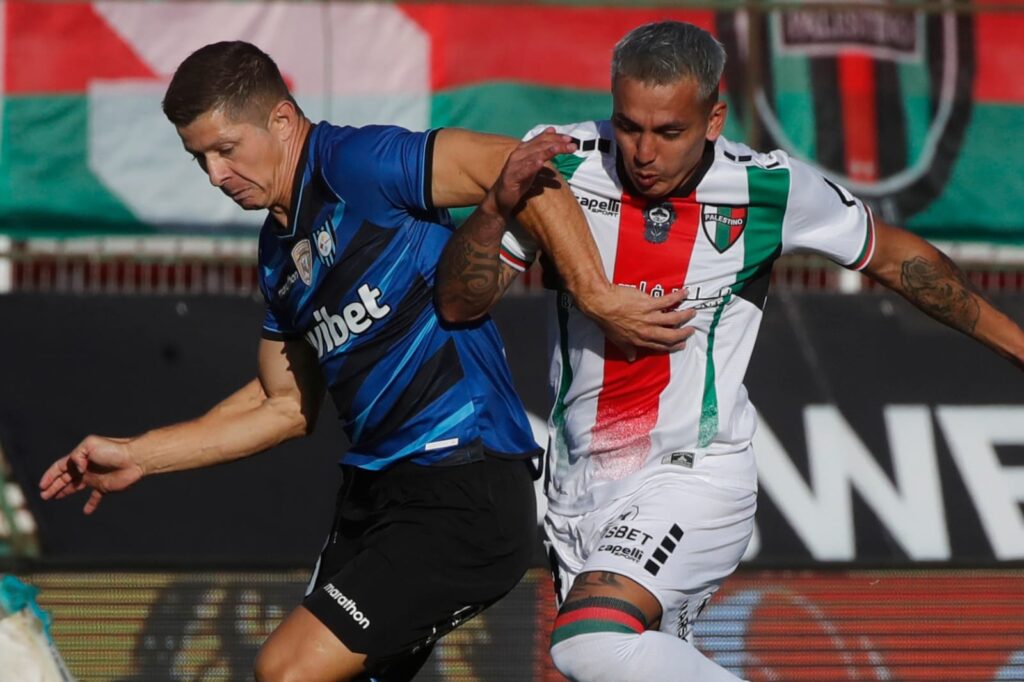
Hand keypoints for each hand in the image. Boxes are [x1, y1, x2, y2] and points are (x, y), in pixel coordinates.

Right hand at [39, 435, 144, 513]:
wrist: (135, 458)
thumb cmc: (113, 450)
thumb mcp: (90, 445)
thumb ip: (77, 456)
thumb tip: (77, 470)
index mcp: (80, 458)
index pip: (60, 467)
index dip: (50, 476)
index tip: (42, 486)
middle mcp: (86, 468)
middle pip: (65, 478)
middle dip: (53, 486)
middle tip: (44, 496)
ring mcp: (95, 478)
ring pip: (75, 487)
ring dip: (64, 492)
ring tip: (53, 498)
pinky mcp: (105, 487)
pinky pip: (95, 497)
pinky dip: (90, 504)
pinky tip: (86, 511)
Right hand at [489, 128, 576, 217]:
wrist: (501, 197)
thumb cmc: (519, 180)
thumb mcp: (533, 164)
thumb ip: (543, 151)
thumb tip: (552, 133)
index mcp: (524, 149)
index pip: (542, 139)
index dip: (556, 137)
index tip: (570, 139)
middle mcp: (519, 154)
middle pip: (540, 146)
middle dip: (556, 144)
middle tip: (572, 146)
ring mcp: (514, 165)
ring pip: (532, 156)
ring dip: (546, 152)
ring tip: (557, 149)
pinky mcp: (511, 177)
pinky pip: (523, 171)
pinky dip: (531, 166)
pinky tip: (540, 163)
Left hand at [578, 286, 695, 360]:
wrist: (602, 304)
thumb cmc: (607, 322)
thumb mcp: (616, 340)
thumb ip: (627, 349)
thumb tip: (631, 358)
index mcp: (640, 340)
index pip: (661, 346)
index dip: (673, 346)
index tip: (681, 344)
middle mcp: (647, 331)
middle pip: (671, 335)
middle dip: (683, 334)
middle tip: (691, 330)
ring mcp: (650, 317)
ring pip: (673, 319)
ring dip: (685, 315)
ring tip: (692, 312)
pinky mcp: (650, 303)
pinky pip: (668, 300)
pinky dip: (678, 297)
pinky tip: (684, 293)